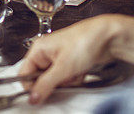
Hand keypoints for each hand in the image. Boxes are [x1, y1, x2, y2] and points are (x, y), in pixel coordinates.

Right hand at [19, 14, 133, 104]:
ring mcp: (59, 58)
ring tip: (75, 72)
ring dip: (67, 81)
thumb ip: (46, 84)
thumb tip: (32, 97)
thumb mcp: (63, 67)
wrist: (108, 37)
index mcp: (38, 49)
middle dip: (55, 83)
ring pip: (56, 81)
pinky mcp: (71, 63)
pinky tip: (81, 72)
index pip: (25, 74)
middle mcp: (47, 53)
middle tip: (64, 78)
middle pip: (41, 79)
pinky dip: (74, 79)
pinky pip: (67, 79)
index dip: (32, 87)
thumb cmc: (85, 40)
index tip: (40, 96)